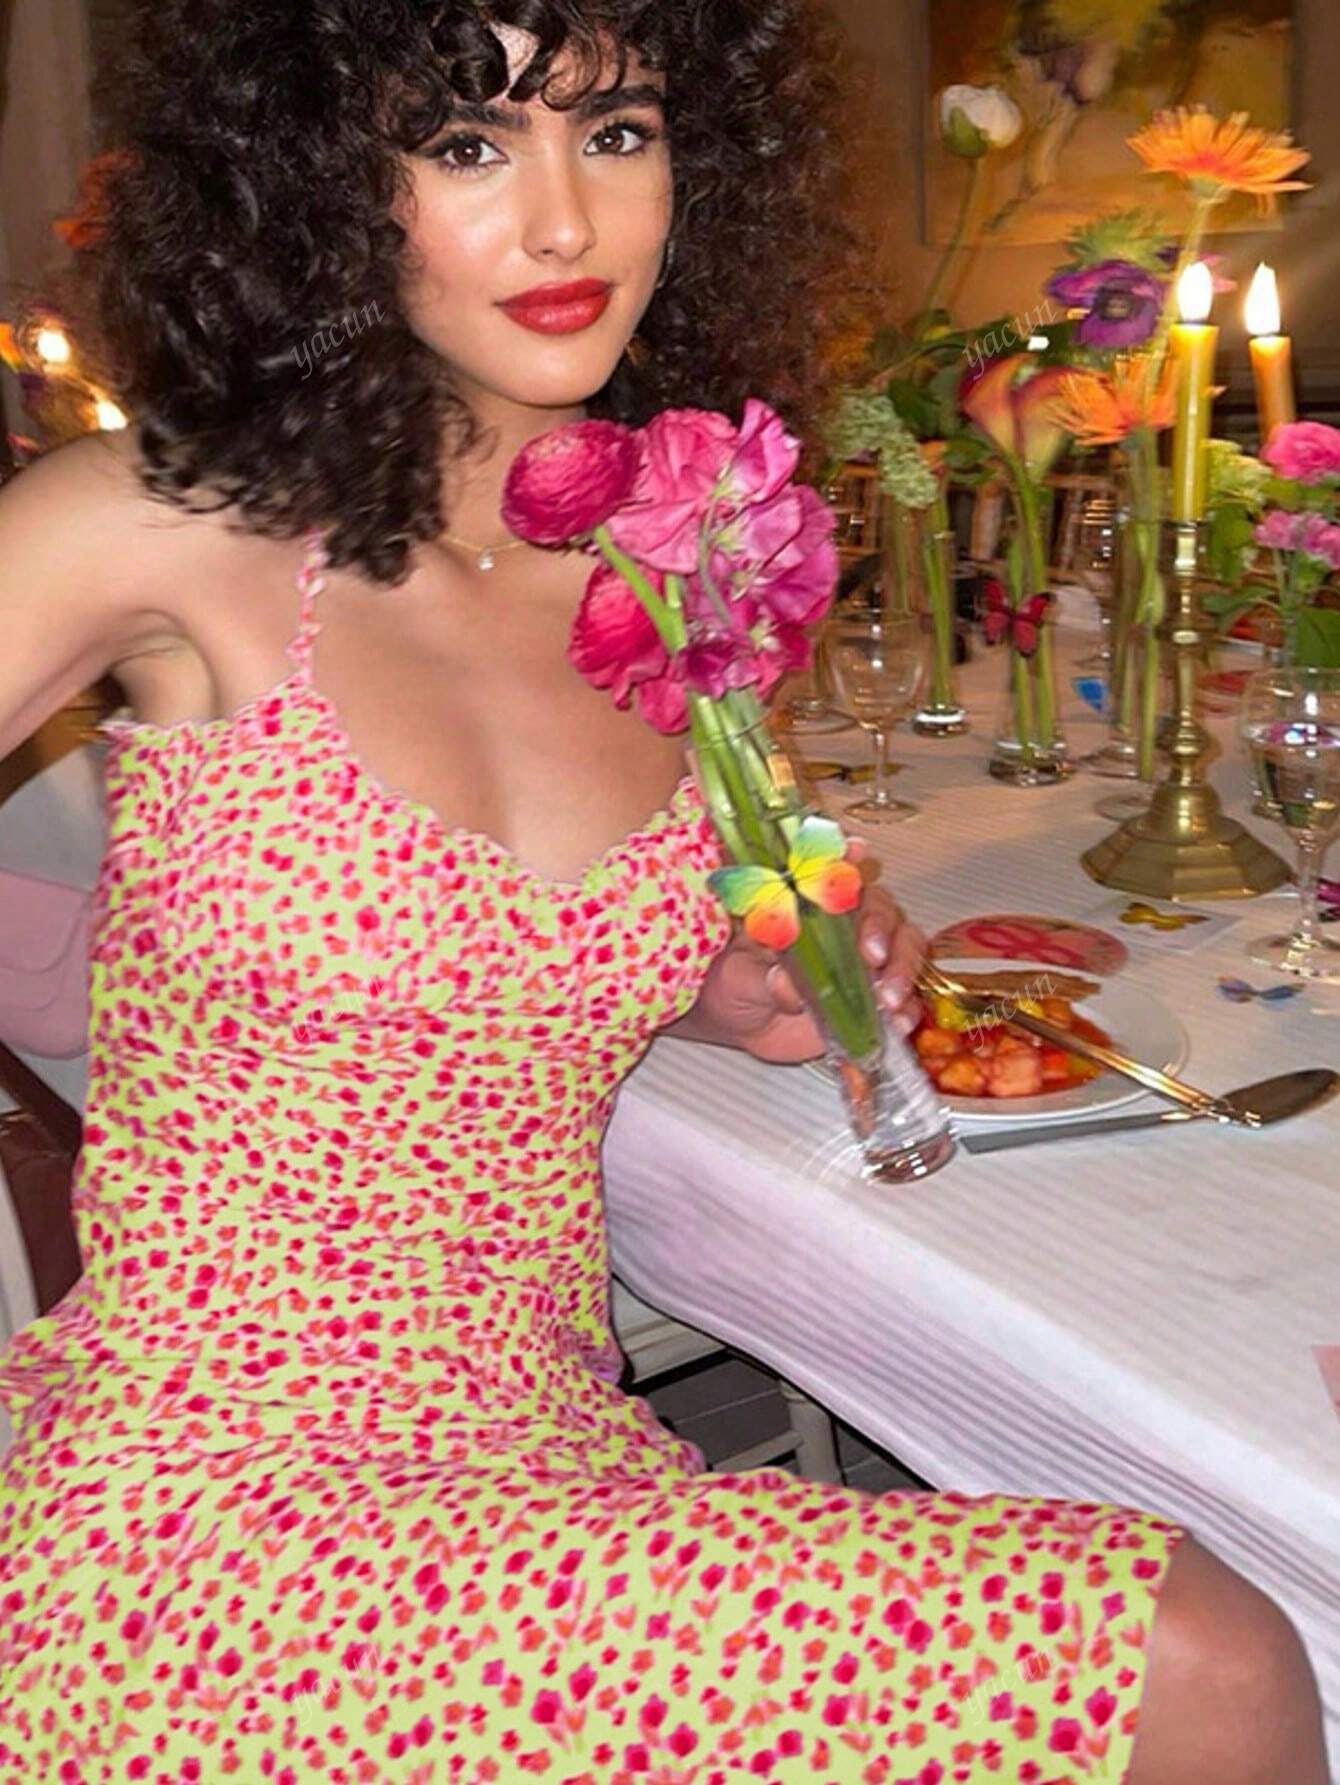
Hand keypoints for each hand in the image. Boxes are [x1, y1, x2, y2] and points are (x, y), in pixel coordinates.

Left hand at [700, 840, 926, 1064]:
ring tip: (889, 998)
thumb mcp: (739, 979)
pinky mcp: (876, 994)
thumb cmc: (737, 984)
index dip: (849, 856)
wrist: (743, 1025)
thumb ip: (763, 980)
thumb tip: (787, 983)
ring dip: (903, 967)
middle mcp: (845, 922)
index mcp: (808, 901)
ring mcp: (865, 957)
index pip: (835, 868)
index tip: (854, 851)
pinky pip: (906, 995)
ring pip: (904, 944)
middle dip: (881, 927)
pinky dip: (909, 1006)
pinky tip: (900, 1021)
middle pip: (881, 907)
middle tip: (873, 956)